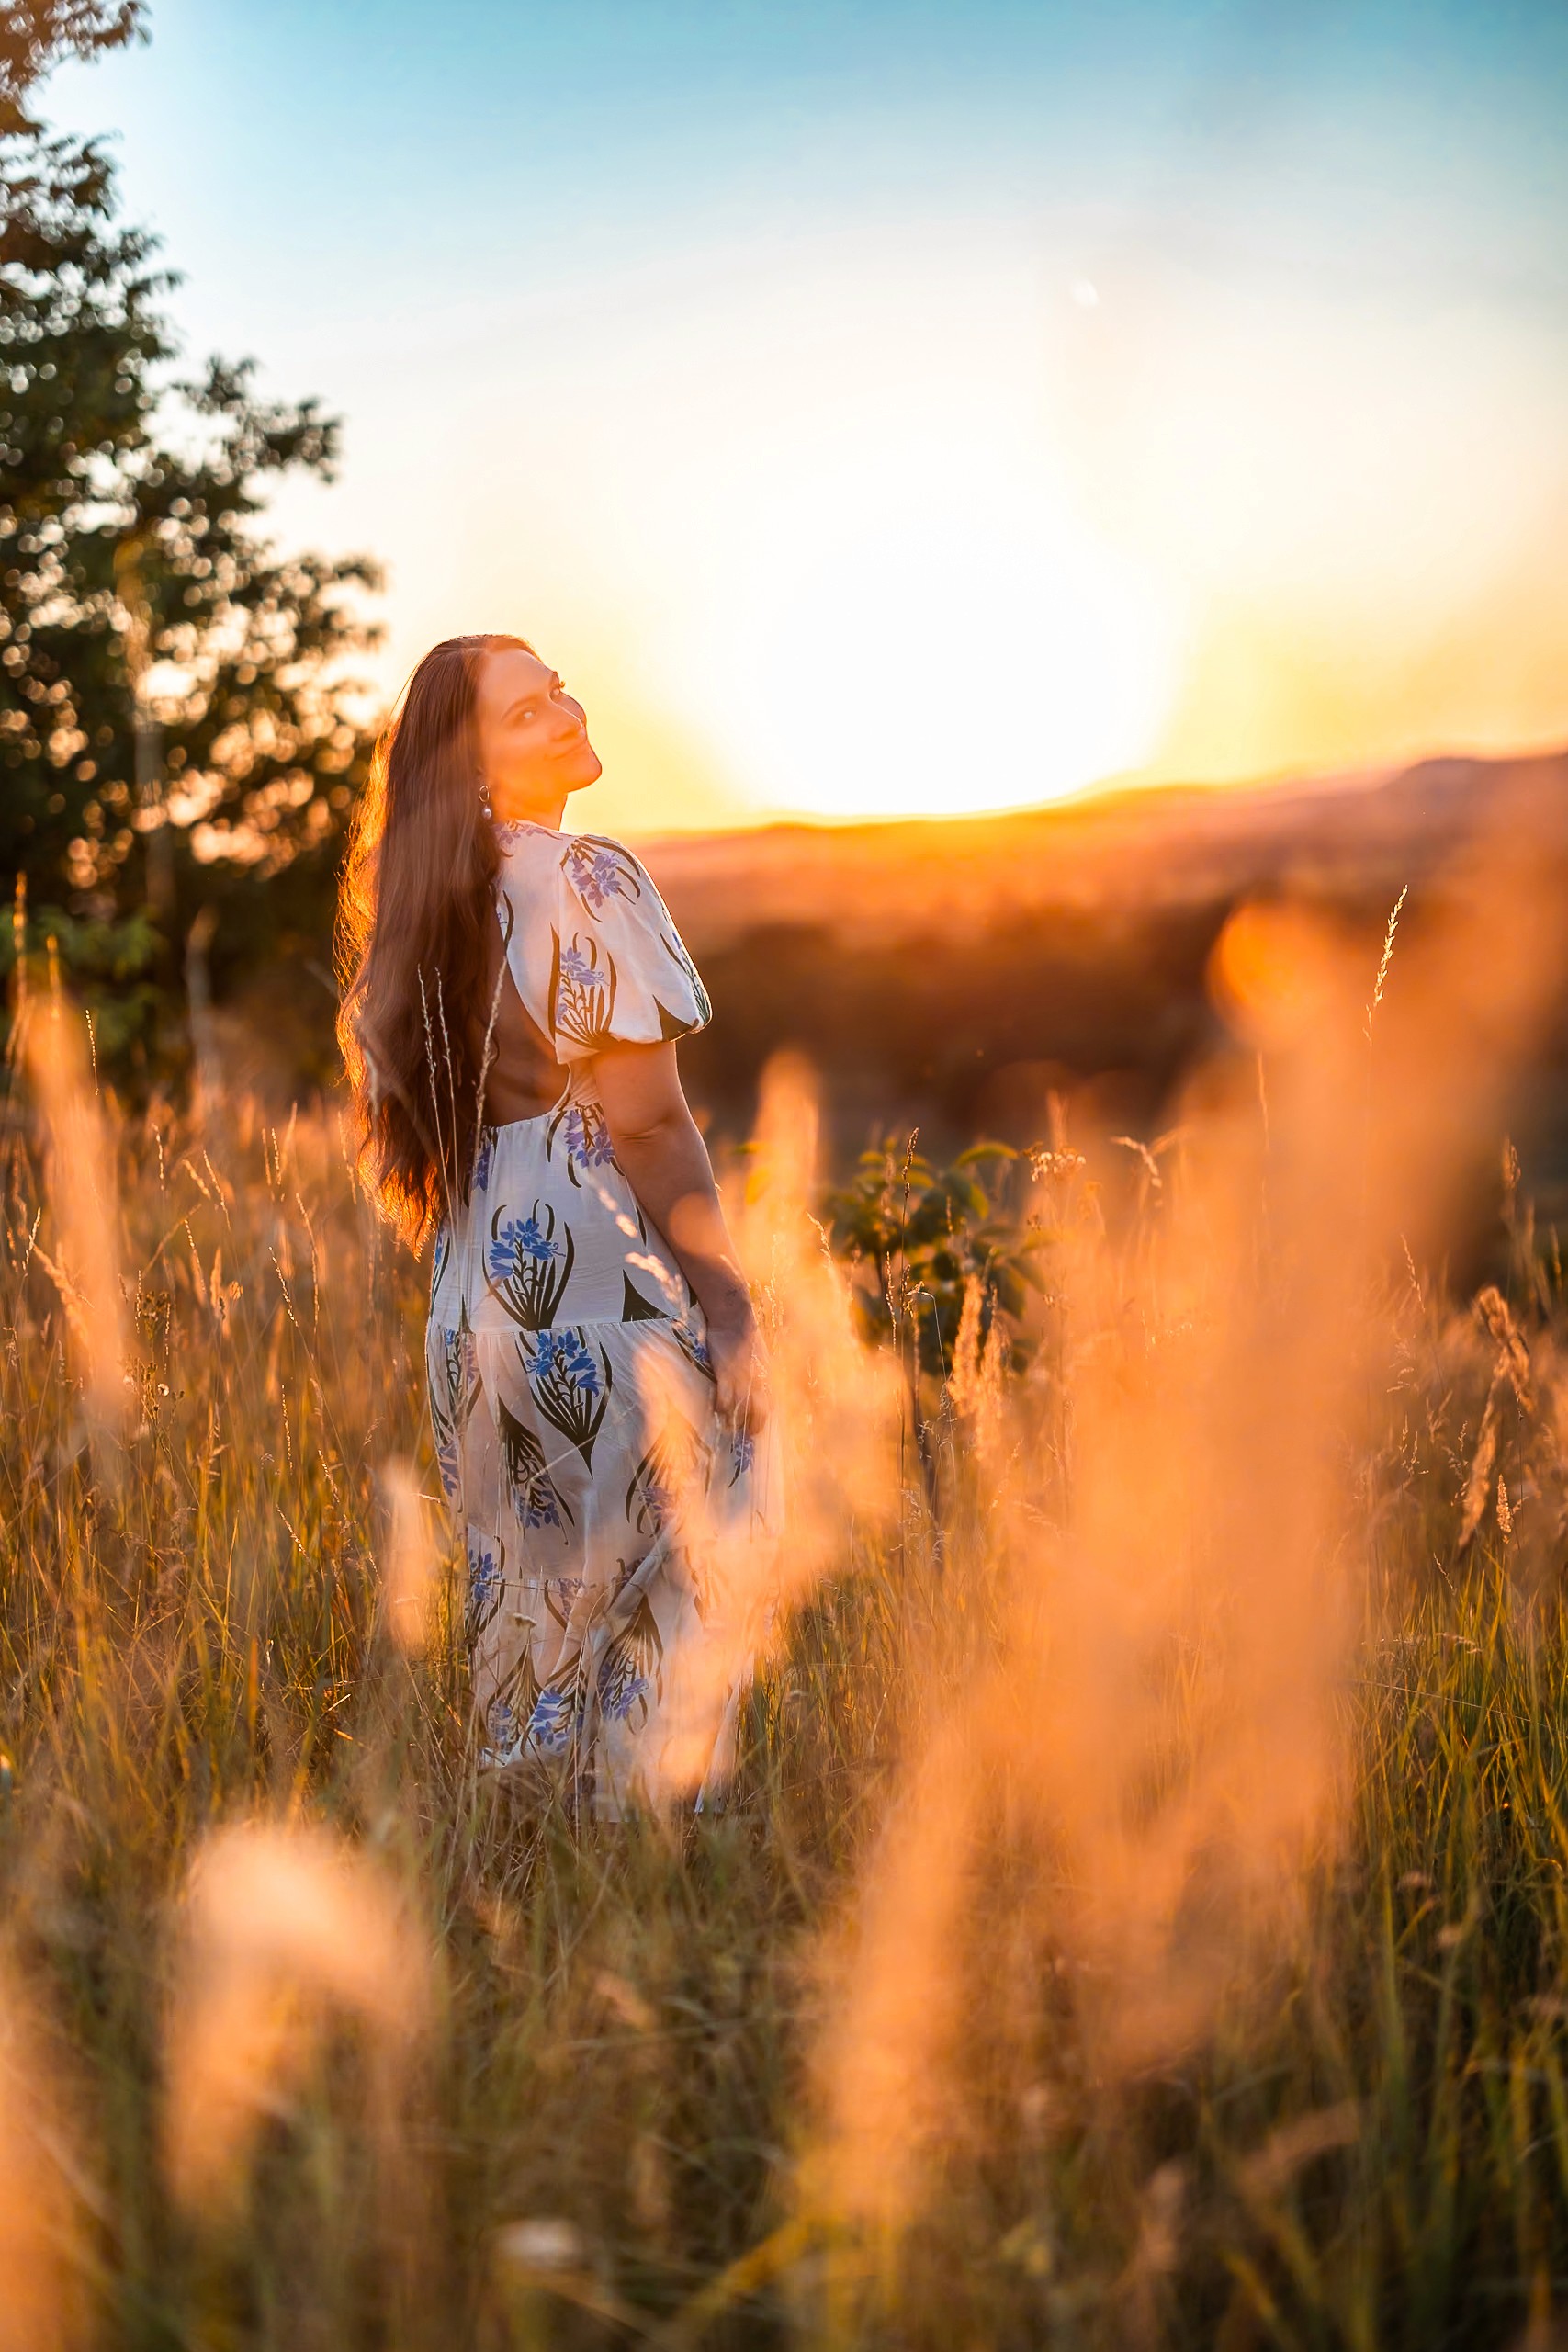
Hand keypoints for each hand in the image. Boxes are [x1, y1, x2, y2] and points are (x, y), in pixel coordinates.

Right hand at [707, 1316, 770, 1437]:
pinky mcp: (725, 1373)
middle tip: (745, 1435)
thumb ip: (759, 1373)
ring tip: (728, 1427)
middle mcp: (757, 1381)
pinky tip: (717, 1411)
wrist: (733, 1319)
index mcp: (766, 1377)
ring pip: (741, 1408)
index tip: (757, 1430)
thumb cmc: (745, 1337)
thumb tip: (759, 1386)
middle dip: (752, 1426)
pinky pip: (725, 1397)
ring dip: (734, 1420)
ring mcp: (741, 1378)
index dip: (763, 1419)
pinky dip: (722, 1407)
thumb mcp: (759, 1356)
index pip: (770, 1405)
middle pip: (759, 1411)